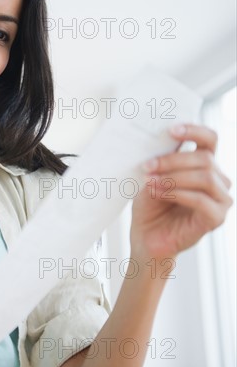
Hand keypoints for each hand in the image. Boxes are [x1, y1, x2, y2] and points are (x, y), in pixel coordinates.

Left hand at [130, 124, 232, 260]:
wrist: (146, 236)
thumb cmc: (150, 205)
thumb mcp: (153, 176)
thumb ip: (162, 157)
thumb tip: (161, 135)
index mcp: (204, 165)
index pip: (210, 140)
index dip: (195, 131)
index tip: (172, 130)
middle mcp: (217, 180)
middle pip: (205, 158)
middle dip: (173, 160)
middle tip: (148, 166)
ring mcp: (220, 200)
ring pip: (205, 177)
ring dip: (173, 177)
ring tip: (150, 182)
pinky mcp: (216, 218)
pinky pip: (201, 200)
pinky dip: (177, 194)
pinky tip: (159, 193)